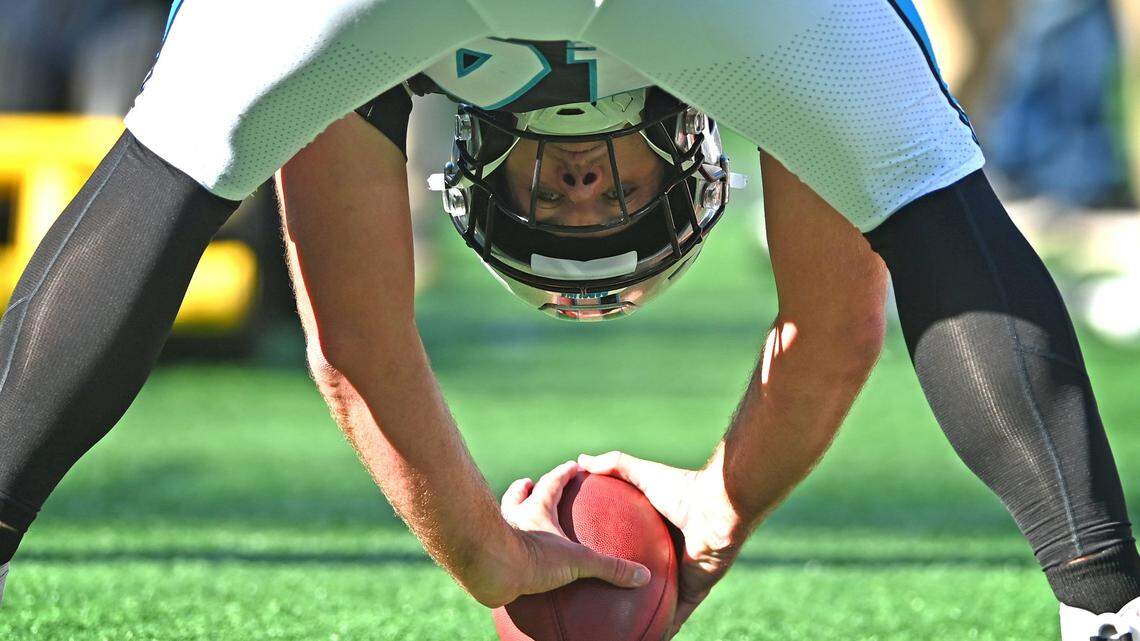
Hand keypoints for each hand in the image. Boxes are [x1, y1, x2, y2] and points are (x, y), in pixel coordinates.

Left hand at [488, 460, 650, 606]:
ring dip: (508, 512)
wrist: (490, 571)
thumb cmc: (532, 558)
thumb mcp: (577, 562)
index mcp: (536, 509)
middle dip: (525, 487)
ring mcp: (497, 533)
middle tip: (529, 482)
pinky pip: (493, 544)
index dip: (564, 473)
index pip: (552, 483)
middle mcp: (514, 516)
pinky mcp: (485, 553)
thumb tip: (643, 576)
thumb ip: (610, 568)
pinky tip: (503, 558)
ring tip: (513, 514)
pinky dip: (499, 545)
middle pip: (518, 495)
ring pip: (501, 515)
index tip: (573, 465)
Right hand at [578, 451, 749, 638]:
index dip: (612, 560)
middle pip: (641, 581)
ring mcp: (682, 576)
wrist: (716, 508)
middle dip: (623, 595)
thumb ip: (614, 465)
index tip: (591, 569)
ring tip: (617, 635)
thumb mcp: (641, 474)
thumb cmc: (681, 489)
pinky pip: (677, 617)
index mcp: (657, 533)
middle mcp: (669, 557)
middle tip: (596, 608)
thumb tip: (580, 460)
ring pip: (657, 605)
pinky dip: (664, 631)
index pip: (629, 550)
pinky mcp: (695, 590)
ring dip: (643, 621)